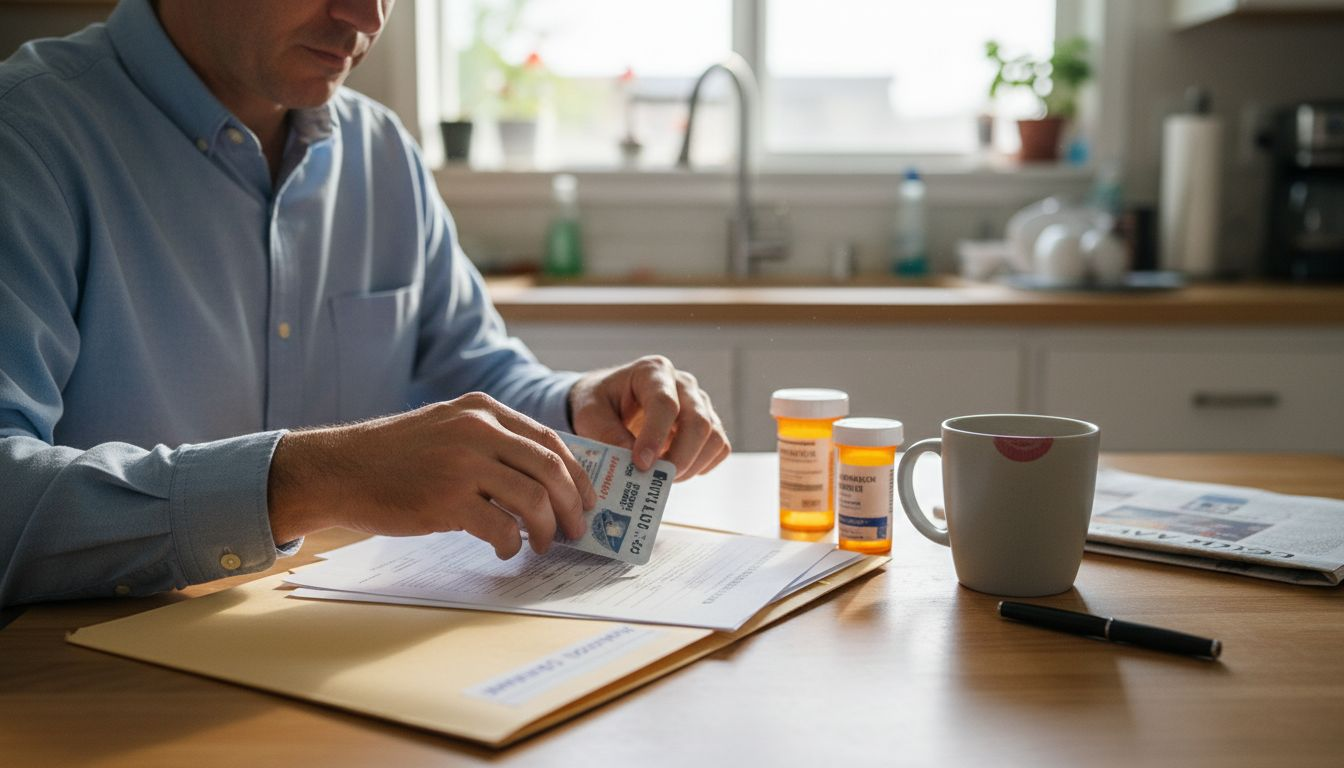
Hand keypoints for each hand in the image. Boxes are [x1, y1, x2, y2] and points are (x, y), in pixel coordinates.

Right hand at [267, 393, 596, 557]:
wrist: (341, 470)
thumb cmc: (395, 456)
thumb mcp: (447, 427)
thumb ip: (491, 440)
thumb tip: (542, 477)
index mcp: (483, 410)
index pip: (549, 439)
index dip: (576, 473)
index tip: (586, 498)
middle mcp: (478, 430)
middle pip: (550, 468)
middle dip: (573, 504)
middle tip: (576, 528)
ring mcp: (463, 464)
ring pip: (533, 499)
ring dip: (546, 529)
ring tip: (541, 544)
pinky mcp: (447, 500)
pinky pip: (501, 527)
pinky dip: (511, 544)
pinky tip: (505, 549)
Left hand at [568, 355, 730, 479]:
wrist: (610, 403)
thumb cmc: (600, 403)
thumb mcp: (589, 413)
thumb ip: (606, 433)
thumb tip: (631, 460)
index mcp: (652, 371)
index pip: (664, 403)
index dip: (655, 437)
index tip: (640, 464)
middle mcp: (683, 384)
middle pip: (698, 422)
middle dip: (679, 457)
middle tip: (654, 479)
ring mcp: (700, 403)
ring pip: (714, 437)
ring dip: (690, 465)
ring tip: (661, 477)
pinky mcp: (709, 424)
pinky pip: (719, 448)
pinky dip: (701, 465)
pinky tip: (675, 471)